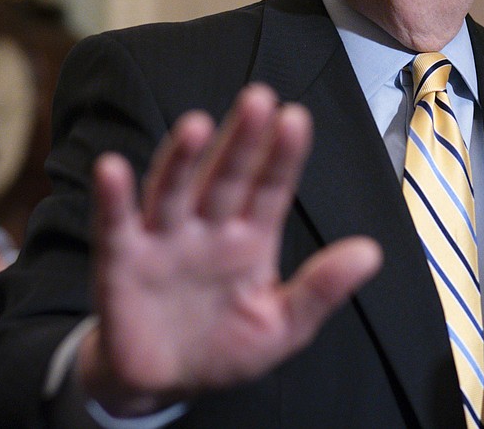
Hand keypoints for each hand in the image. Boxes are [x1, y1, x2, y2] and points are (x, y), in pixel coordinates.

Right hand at [77, 84, 382, 417]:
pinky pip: (116, 225)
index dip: (282, 155)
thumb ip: (321, 289)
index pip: (270, 188)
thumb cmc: (226, 347)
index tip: (295, 118)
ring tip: (196, 125)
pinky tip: (113, 169)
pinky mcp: (121, 261)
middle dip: (241, 139)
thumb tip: (371, 253)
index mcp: (251, 237)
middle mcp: (209, 227)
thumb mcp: (283, 326)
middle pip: (225, 176)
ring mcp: (164, 238)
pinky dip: (114, 198)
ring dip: (181, 158)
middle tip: (258, 99)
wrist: (164, 385)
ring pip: (174, 190)